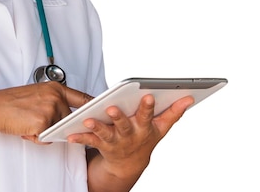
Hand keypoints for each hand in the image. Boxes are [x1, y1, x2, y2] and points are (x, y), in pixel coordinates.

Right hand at [0, 82, 93, 142]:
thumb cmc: (13, 102)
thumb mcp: (37, 94)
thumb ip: (54, 100)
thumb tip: (66, 113)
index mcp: (55, 88)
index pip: (81, 97)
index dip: (91, 105)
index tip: (100, 109)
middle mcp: (55, 97)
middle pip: (68, 118)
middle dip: (55, 124)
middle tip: (37, 121)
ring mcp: (51, 109)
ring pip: (57, 129)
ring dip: (44, 131)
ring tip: (28, 122)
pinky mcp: (43, 122)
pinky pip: (46, 138)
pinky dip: (36, 137)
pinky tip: (25, 128)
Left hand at [67, 94, 194, 178]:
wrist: (129, 163)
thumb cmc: (144, 139)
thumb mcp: (162, 128)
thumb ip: (174, 112)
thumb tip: (189, 97)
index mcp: (144, 127)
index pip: (147, 115)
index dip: (148, 106)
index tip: (148, 96)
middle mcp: (129, 135)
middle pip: (124, 124)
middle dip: (119, 117)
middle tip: (112, 108)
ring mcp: (115, 141)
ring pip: (105, 133)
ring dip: (97, 126)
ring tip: (88, 119)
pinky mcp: (101, 144)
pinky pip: (89, 140)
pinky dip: (80, 137)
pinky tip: (71, 134)